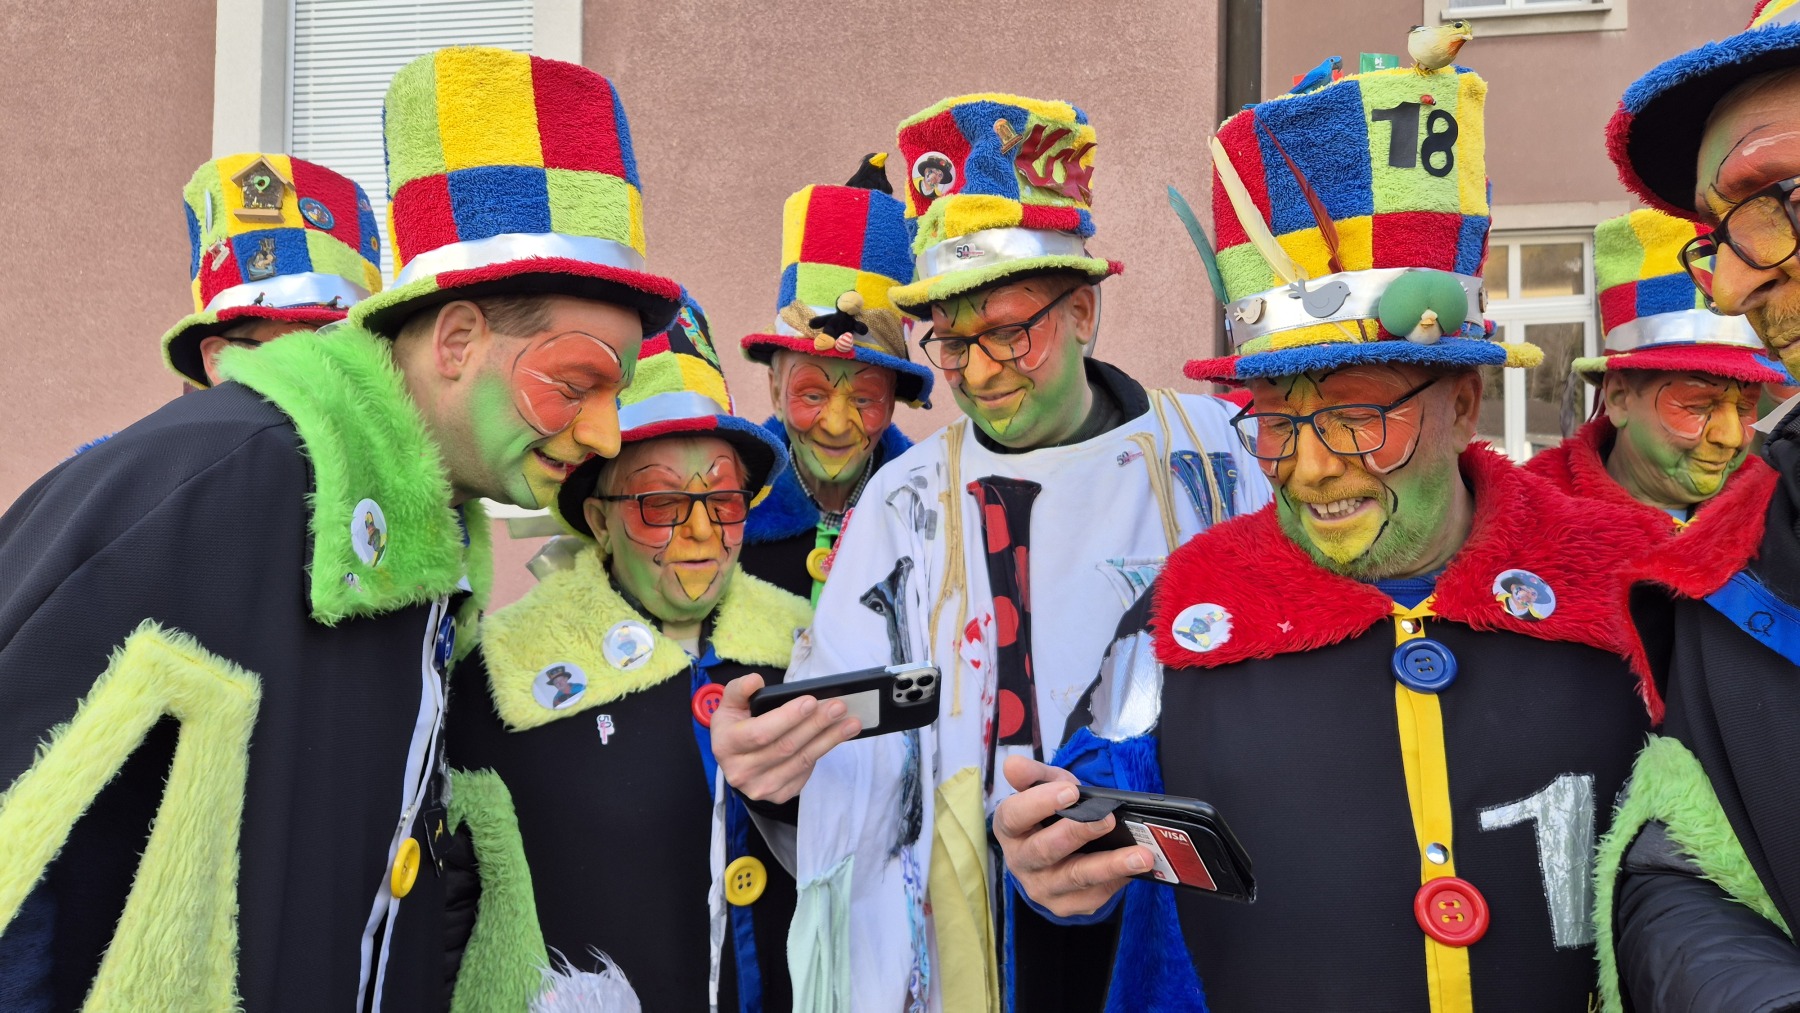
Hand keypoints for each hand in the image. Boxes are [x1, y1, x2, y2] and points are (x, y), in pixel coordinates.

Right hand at [711, 673, 861, 802]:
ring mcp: (759, 787)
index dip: (788, 717)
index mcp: (726, 745)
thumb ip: (739, 690)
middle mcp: (740, 771)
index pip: (760, 733)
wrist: (736, 761)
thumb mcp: (730, 705)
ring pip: (801, 761)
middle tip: (838, 707)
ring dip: (829, 740)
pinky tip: (836, 738)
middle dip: (816, 725)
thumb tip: (755, 681)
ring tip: (849, 722)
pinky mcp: (777, 795)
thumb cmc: (736, 727)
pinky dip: (822, 754)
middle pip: (786, 747)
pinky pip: (805, 774)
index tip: (811, 701)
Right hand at [993, 755, 1152, 917]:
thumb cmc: (1049, 816)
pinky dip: (1116, 881)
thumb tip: (1013, 765)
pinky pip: (1092, 896)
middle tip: (1108, 819)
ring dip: (1110, 865)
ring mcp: (1041, 887)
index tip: (1070, 791)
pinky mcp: (1063, 905)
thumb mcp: (1045, 789)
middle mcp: (1020, 861)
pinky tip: (1135, 869)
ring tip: (1141, 855)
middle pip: (1045, 850)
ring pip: (1075, 878)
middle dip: (1079, 832)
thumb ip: (1033, 775)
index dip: (1040, 803)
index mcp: (1010, 828)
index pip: (1015, 815)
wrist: (1055, 853)